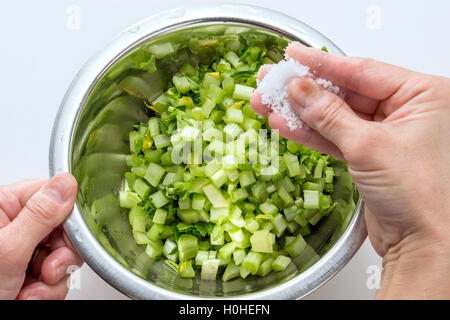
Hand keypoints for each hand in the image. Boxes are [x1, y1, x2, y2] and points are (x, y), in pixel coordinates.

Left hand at [0, 173, 81, 299]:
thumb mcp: (9, 249)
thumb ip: (41, 215)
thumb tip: (66, 183)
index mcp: (4, 207)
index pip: (53, 196)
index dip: (68, 218)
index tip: (66, 239)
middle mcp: (14, 226)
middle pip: (62, 229)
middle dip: (60, 256)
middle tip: (46, 270)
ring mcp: (22, 251)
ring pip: (62, 256)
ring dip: (52, 280)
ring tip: (29, 290)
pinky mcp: (28, 272)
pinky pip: (56, 276)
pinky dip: (46, 291)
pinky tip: (26, 295)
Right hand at [251, 43, 449, 298]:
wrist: (425, 245)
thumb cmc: (421, 196)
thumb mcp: (368, 146)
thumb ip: (329, 115)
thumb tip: (300, 89)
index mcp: (423, 95)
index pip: (362, 70)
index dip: (322, 63)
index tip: (294, 56)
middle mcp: (407, 111)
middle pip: (345, 92)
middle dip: (305, 90)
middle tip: (272, 81)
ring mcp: (387, 134)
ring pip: (336, 116)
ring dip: (300, 113)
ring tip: (267, 103)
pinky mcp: (371, 156)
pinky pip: (336, 137)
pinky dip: (311, 134)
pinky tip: (285, 125)